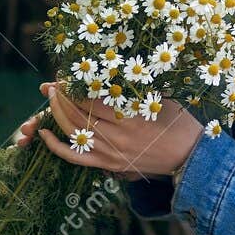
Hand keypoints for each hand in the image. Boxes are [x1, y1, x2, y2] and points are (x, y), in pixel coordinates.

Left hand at [12, 81, 203, 180]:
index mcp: (131, 118)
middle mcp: (118, 137)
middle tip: (53, 82)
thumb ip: (135, 87)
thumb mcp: (158, 98)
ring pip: (74, 133)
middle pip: (79, 114)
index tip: (67, 73)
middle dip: (62, 96)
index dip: (76, 86)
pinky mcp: (109, 166)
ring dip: (57, 114)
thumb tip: (111, 67)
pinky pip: (76, 157)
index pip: (93, 99)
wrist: (190, 157)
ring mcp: (111, 154)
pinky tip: (44, 133)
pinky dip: (56, 146)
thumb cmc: (178, 123)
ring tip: (51, 97)